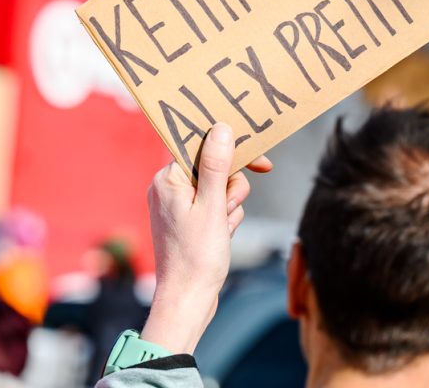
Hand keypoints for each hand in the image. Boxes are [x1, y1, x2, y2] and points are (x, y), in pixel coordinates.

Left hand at [140, 123, 272, 354]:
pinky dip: (224, 218)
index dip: (232, 151)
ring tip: (222, 229)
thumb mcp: (213, 206)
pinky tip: (221, 236)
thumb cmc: (197, 256)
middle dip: (231, 188)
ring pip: (220, 188)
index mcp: (168, 179)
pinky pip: (215, 206)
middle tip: (227, 210)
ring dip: (230, 206)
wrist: (187, 301)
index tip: (260, 162)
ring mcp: (177, 205)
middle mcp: (168, 187)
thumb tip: (221, 127)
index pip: (203, 146)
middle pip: (215, 167)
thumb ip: (218, 165)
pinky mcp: (187, 220)